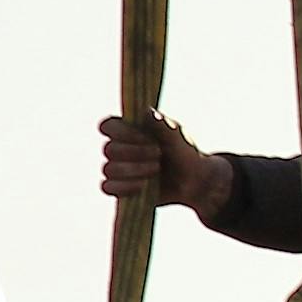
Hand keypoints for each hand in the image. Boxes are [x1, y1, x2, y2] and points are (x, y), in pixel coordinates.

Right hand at [99, 112, 232, 223]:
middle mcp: (119, 149)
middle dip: (135, 152)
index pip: (107, 126)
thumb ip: (162, 124)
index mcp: (128, 130)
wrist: (194, 180)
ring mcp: (117, 170)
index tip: (144, 136)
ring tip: (157, 168)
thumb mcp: (177, 135)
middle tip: (159, 153)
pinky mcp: (119, 189)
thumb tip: (148, 113)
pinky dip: (125, 186)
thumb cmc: (184, 152)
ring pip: (109, 169)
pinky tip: (143, 185)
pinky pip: (108, 187)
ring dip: (134, 169)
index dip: (120, 131)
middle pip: (109, 149)